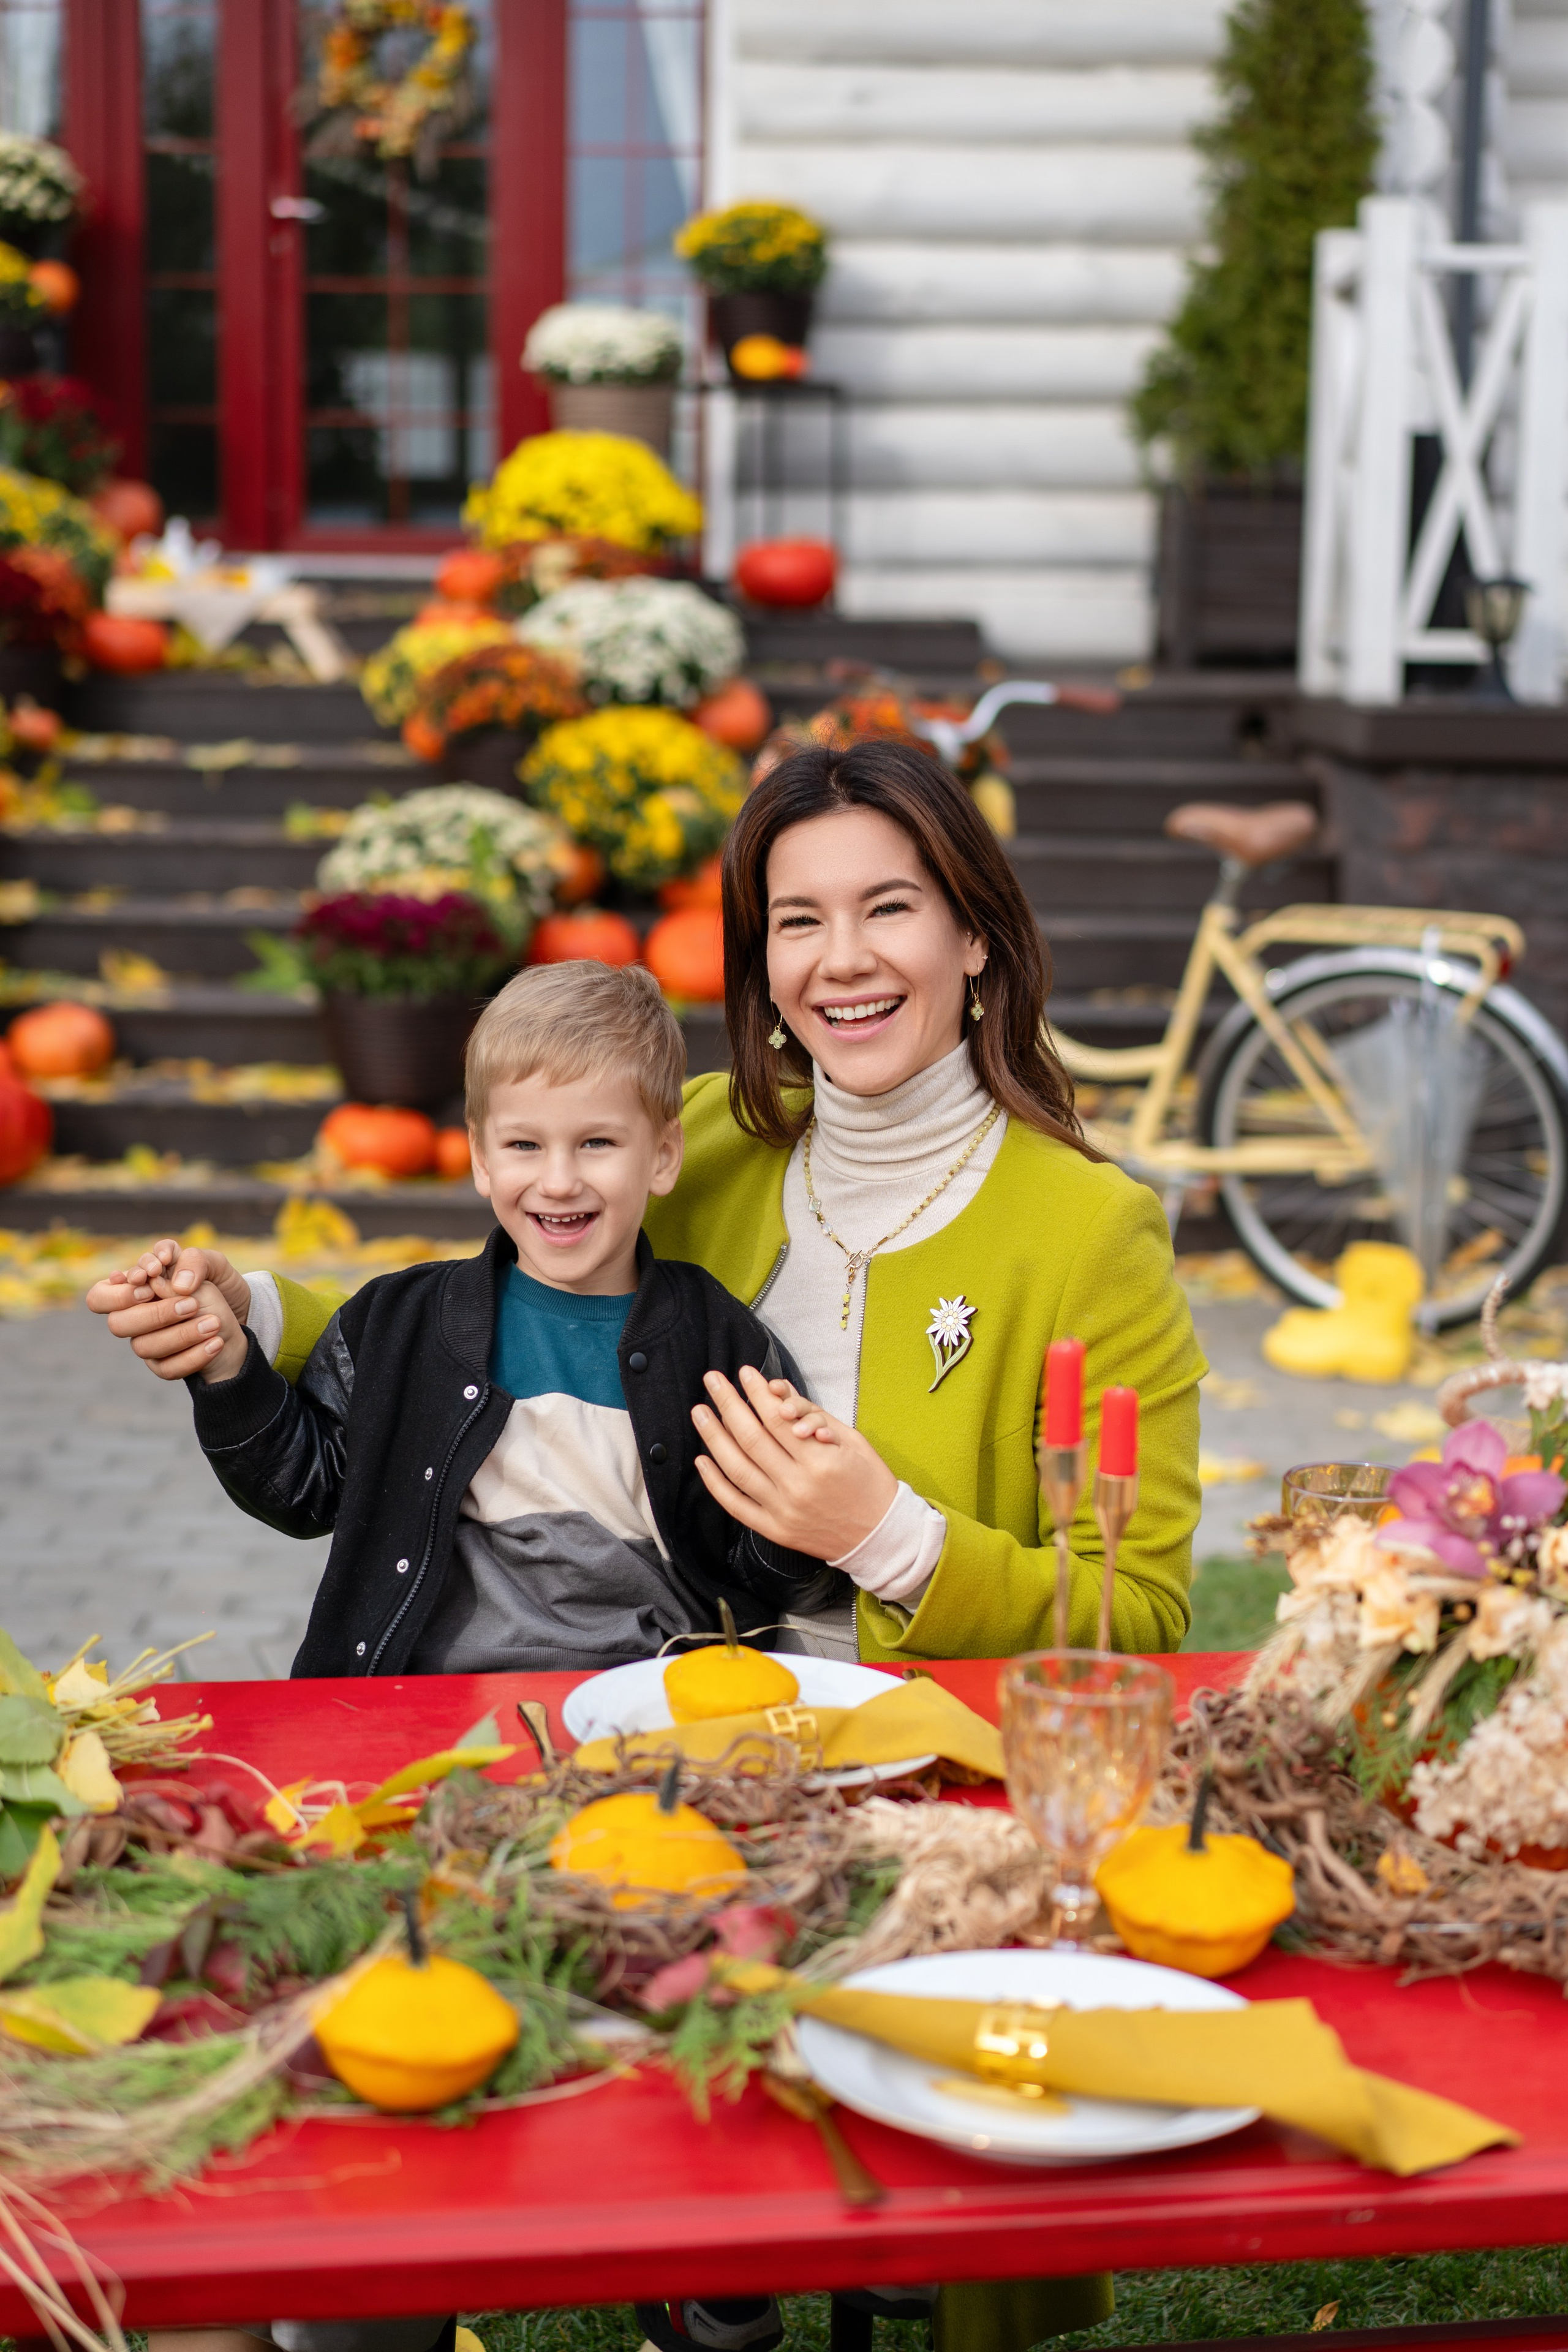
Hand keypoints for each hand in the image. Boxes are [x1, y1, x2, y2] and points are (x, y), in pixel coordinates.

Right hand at [84, 1241, 252, 1382]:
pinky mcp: (164, 1363)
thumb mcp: (213, 1264)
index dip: (120, 1293)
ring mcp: (148, 1341)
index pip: (99, 1296)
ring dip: (180, 1335)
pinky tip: (216, 1342)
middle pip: (118, 1324)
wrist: (244, 1317)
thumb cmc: (221, 1285)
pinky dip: (194, 1356)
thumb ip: (194, 1261)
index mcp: (138, 1288)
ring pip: (143, 1347)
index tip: (152, 1281)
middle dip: (156, 1314)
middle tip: (191, 1305)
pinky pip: (167, 1368)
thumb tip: (179, 1285)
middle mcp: (136, 1315)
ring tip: (214, 1323)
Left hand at [692, 1364, 896, 1559]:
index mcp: (821, 1461)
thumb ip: (814, 1416)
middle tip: (713, 1380)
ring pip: (737, 1469)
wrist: (880, 1536)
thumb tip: (779, 1393)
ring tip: (700, 1412)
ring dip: (713, 1437)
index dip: (757, 1393)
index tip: (744, 1373)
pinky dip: (715, 1483)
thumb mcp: (852, 1441)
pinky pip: (736, 1505)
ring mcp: (783, 1511)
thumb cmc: (869, 1482)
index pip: (777, 1419)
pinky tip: (702, 1460)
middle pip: (751, 1438)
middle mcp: (798, 1486)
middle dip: (729, 1404)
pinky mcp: (775, 1530)